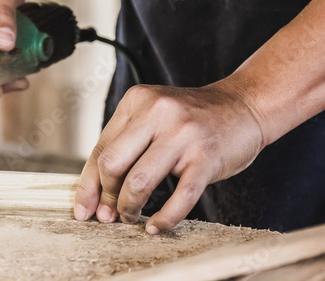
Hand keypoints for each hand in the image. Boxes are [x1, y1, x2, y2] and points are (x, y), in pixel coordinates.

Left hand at [74, 82, 264, 233]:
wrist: (243, 105)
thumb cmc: (191, 118)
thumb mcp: (152, 117)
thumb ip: (124, 145)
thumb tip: (96, 194)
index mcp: (137, 101)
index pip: (100, 149)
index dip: (88, 185)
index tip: (84, 210)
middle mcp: (158, 112)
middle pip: (112, 164)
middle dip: (106, 197)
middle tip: (109, 215)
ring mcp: (183, 134)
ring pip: (139, 181)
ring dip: (129, 208)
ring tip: (131, 217)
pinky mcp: (207, 156)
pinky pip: (180, 196)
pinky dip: (164, 218)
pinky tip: (155, 225)